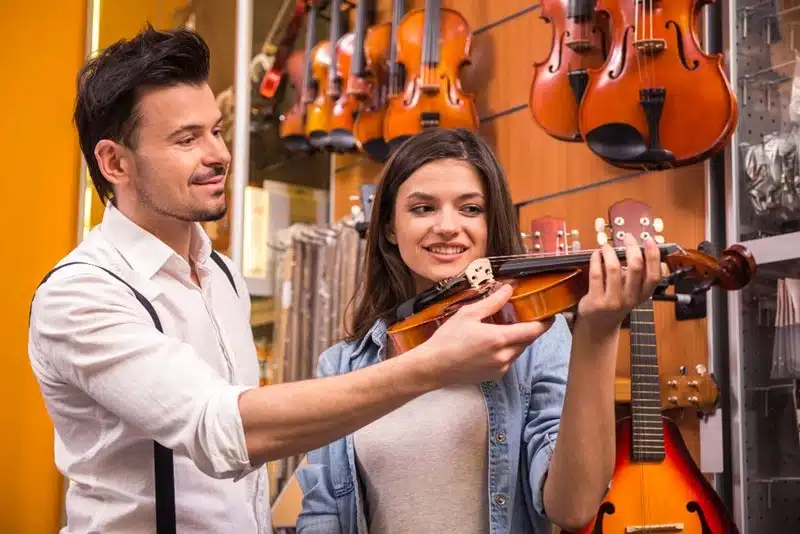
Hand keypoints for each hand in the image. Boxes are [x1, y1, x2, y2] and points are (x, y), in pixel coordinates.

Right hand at [416, 284, 550, 385]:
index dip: (546, 322)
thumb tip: (509, 288)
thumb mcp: (469, 314)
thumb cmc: (448, 339)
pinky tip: (493, 343)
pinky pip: (508, 360)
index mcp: (500, 339)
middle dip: (529, 328)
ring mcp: (501, 368)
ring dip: (517, 339)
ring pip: (518, 351)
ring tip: (505, 327)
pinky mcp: (495, 376)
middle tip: (525, 315)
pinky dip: (507, 350)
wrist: (434, 367)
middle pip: (528, 340)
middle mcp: (505, 356)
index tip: (551, 314)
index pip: (534, 330)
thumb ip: (493, 301)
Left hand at [576, 233, 661, 338]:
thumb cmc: (616, 303)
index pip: (654, 275)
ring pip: (614, 269)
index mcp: (643, 295)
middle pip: (636, 268)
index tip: (649, 240)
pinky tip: (597, 255)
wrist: (599, 326)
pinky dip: (596, 260)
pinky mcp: (596, 301)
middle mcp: (630, 299)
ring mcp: (613, 301)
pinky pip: (596, 274)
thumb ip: (637, 276)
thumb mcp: (632, 293)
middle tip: (627, 237)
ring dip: (610, 252)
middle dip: (632, 248)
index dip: (653, 256)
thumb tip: (636, 248)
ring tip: (607, 246)